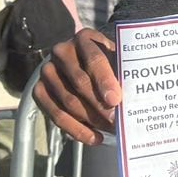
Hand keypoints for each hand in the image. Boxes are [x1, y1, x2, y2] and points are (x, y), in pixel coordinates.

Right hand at [36, 29, 121, 145]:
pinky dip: (76, 130)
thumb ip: (123, 71)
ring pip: (67, 102)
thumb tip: (138, 97)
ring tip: (109, 130)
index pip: (94, 59)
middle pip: (80, 83)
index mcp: (84, 38)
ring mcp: (47, 71)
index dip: (105, 80)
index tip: (115, 100)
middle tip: (116, 121)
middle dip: (99, 105)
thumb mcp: (117, 57)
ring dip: (90, 120)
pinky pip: (55, 115)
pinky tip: (94, 138)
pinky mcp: (39, 90)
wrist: (80, 61)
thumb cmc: (108, 60)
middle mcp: (62, 51)